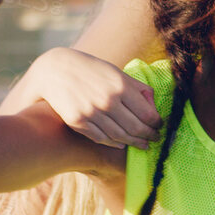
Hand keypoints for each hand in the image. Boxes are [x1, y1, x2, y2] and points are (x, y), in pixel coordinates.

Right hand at [14, 47, 160, 148]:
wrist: (54, 70)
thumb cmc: (89, 69)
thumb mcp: (114, 72)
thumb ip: (136, 87)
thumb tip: (153, 104)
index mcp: (120, 86)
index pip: (147, 113)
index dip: (157, 123)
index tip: (160, 125)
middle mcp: (108, 101)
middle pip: (136, 128)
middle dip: (149, 136)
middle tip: (155, 138)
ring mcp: (92, 113)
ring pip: (121, 136)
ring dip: (135, 143)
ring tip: (142, 145)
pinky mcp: (79, 122)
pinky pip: (102, 138)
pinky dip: (115, 143)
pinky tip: (122, 144)